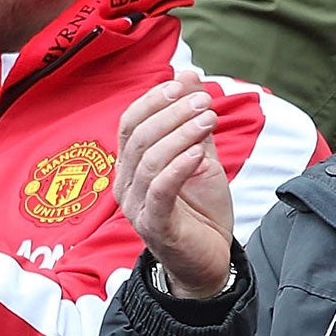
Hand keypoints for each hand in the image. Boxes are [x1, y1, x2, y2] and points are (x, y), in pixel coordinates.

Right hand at [114, 70, 235, 297]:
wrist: (210, 261)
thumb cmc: (201, 210)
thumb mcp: (201, 157)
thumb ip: (193, 121)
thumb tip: (188, 75)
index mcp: (131, 165)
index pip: (130, 122)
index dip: (155, 100)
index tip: (186, 85)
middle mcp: (125, 184)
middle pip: (138, 137)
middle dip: (172, 112)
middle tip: (204, 101)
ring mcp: (136, 207)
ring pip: (149, 160)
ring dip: (181, 134)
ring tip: (209, 120)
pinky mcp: (154, 226)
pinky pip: (160, 191)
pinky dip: (179, 167)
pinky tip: (200, 153)